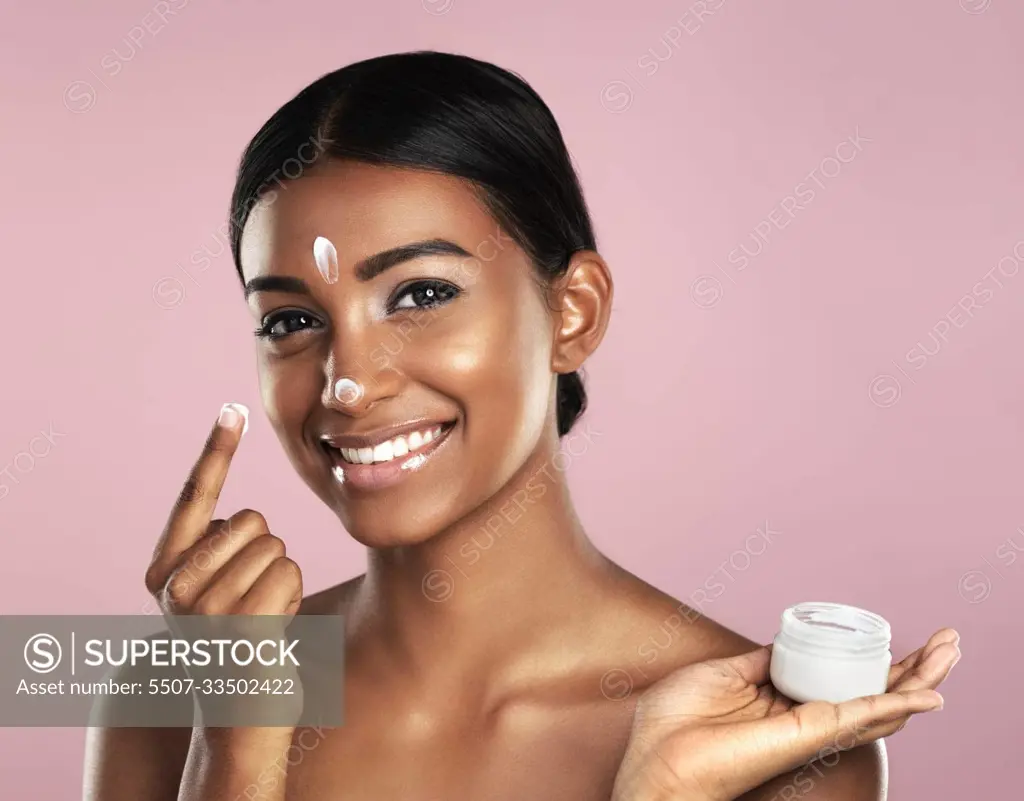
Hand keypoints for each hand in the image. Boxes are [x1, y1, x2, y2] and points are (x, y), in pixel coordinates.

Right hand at [143, 403, 304, 724]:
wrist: (240, 712)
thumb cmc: (237, 642)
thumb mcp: (216, 593)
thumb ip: (219, 555)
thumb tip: (246, 520)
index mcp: (164, 571)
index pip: (194, 498)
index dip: (215, 451)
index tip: (234, 408)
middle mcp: (174, 587)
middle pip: (252, 521)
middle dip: (265, 553)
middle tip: (250, 598)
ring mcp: (204, 608)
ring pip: (275, 546)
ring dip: (280, 578)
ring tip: (260, 616)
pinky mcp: (240, 625)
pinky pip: (287, 571)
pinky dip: (290, 595)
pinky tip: (272, 628)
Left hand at [612, 629, 960, 800]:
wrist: (655, 758)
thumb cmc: (676, 723)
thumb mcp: (722, 674)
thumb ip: (760, 661)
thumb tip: (785, 642)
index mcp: (782, 701)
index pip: (843, 680)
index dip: (875, 662)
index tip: (897, 638)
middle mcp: (802, 717)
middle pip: (872, 692)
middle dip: (913, 668)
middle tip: (949, 641)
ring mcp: (808, 728)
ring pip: (879, 706)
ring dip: (919, 679)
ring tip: (952, 652)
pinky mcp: (805, 735)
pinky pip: (858, 717)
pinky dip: (895, 706)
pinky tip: (926, 695)